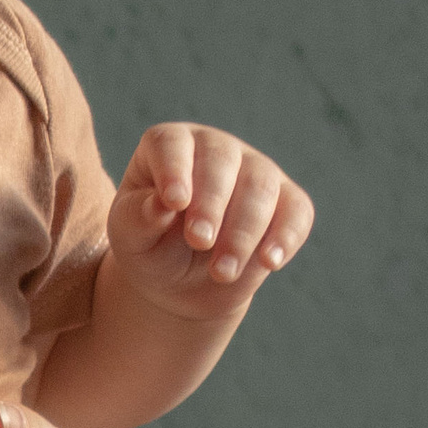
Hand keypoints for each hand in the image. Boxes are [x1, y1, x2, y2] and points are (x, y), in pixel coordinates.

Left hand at [106, 122, 312, 316]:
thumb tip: (161, 205)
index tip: (175, 202)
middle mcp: (216, 149)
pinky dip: (286, 236)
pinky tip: (270, 262)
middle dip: (212, 204)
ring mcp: (255, 171)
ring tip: (222, 271)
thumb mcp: (130, 237)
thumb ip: (138, 218)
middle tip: (199, 242)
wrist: (181, 283)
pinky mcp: (287, 201)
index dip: (174, 169)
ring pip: (261, 186)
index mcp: (169, 148)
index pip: (171, 144)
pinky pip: (296, 211)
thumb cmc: (149, 247)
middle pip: (222, 161)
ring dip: (243, 231)